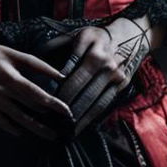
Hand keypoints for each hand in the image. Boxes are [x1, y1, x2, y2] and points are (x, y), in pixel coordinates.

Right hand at [0, 24, 74, 140]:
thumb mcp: (13, 54)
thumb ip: (36, 64)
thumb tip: (59, 76)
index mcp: (7, 74)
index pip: (34, 92)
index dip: (51, 103)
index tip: (66, 111)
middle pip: (26, 108)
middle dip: (46, 119)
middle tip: (63, 127)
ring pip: (14, 118)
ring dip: (33, 127)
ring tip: (48, 135)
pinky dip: (11, 127)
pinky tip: (23, 132)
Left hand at [43, 15, 152, 136]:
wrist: (130, 36)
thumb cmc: (96, 37)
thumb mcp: (78, 35)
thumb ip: (57, 45)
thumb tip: (37, 57)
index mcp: (91, 51)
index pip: (70, 76)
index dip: (57, 91)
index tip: (44, 104)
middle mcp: (105, 64)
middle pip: (82, 91)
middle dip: (66, 108)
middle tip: (51, 122)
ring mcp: (116, 76)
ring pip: (95, 102)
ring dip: (80, 118)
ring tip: (66, 131)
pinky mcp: (122, 85)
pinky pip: (105, 104)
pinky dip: (93, 117)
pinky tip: (82, 126)